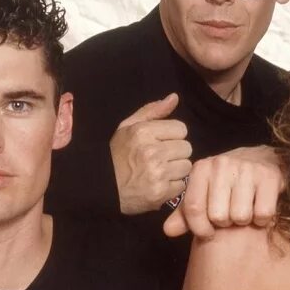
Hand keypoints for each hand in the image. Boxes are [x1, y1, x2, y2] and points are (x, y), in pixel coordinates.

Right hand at [109, 93, 191, 214]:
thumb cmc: (117, 155)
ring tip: (161, 171)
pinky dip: (173, 186)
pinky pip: (182, 185)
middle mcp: (152, 151)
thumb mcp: (128, 127)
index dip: (173, 135)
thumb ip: (152, 111)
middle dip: (176, 152)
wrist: (103, 188)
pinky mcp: (161, 192)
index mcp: (144, 132)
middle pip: (186, 148)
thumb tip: (174, 97)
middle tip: (161, 158)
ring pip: (186, 166)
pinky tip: (160, 183)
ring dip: (176, 169)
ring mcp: (158, 173)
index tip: (162, 142)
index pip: (181, 129)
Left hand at [163, 144, 282, 238]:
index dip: (200, 228)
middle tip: (230, 214)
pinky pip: (263, 213)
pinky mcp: (269, 176)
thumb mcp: (204, 193)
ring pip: (241, 216)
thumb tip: (168, 231)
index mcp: (202, 168)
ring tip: (245, 210)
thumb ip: (186, 213)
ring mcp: (247, 168)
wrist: (263, 159)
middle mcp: (222, 164)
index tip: (208, 233)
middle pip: (218, 216)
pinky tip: (259, 209)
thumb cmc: (228, 183)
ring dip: (244, 221)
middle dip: (226, 222)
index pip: (194, 208)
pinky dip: (262, 219)